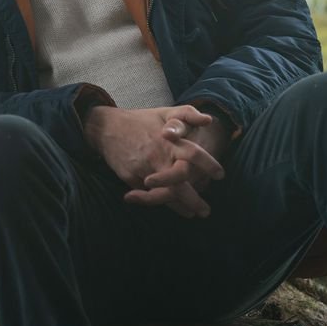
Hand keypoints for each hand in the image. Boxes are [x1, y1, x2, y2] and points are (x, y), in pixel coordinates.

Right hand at [84, 104, 223, 217]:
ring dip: (180, 207)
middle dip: (195, 200)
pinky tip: (173, 208)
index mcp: (169, 141)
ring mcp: (143, 169)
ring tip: (192, 213)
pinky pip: (149, 195)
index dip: (208, 165)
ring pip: (165, 194)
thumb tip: (209, 120)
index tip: (220, 175)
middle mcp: (157, 156)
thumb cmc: (141, 120)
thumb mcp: (165, 112)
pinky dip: (162, 204)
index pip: (193, 154)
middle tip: (206, 210)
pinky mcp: (130, 177)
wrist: (106, 127)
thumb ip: (188, 114)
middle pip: (180, 184)